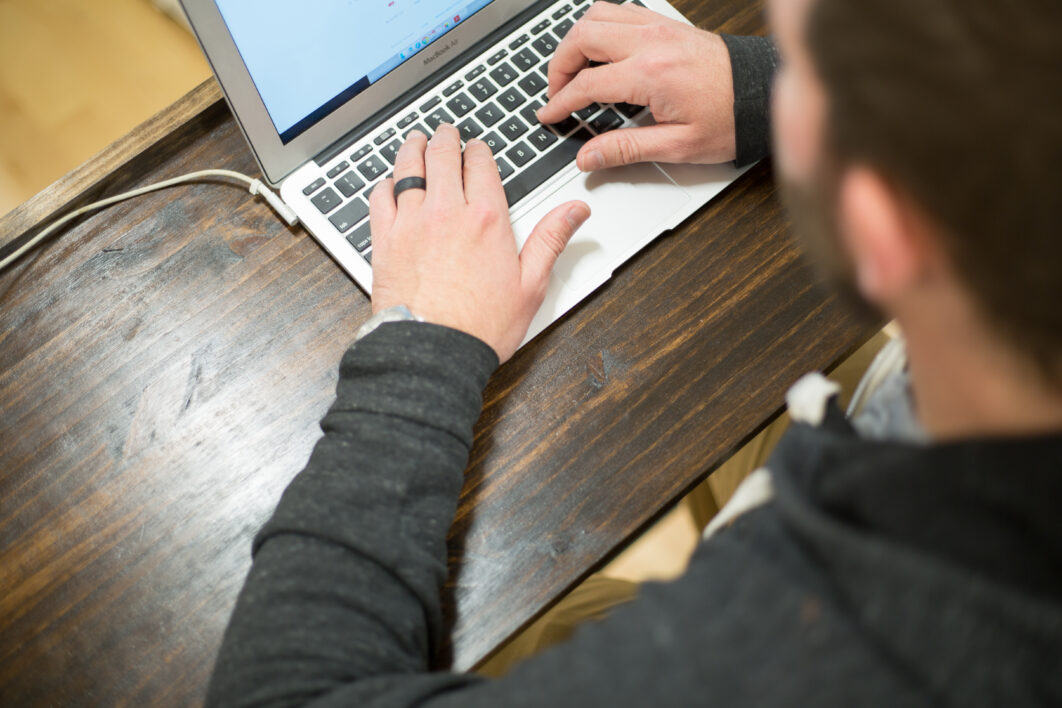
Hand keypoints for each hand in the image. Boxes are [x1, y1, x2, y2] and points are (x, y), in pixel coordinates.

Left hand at [368, 124, 589, 362]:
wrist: (433, 351)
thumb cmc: (481, 326)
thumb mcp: (531, 284)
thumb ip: (551, 239)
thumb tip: (576, 210)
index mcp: (487, 219)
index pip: (481, 165)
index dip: (478, 150)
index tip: (477, 148)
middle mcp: (447, 212)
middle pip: (443, 157)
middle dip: (445, 139)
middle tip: (445, 132)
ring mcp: (411, 223)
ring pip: (408, 169)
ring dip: (413, 149)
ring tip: (416, 141)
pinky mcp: (385, 241)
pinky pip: (379, 198)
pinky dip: (384, 183)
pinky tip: (388, 182)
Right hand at [536, 1, 735, 170]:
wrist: (762, 94)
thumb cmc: (730, 118)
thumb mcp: (677, 146)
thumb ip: (626, 149)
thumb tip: (589, 158)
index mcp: (651, 73)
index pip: (586, 84)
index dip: (560, 102)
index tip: (549, 115)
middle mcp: (651, 42)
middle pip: (582, 37)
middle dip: (558, 65)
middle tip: (556, 92)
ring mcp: (659, 28)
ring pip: (597, 15)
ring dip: (576, 40)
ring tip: (572, 69)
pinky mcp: (666, 25)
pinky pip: (620, 11)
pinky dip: (600, 27)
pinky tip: (600, 50)